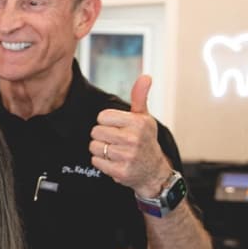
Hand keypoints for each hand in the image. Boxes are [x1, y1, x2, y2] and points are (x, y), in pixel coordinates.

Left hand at [89, 74, 170, 197]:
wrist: (153, 171)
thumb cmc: (146, 141)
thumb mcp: (144, 118)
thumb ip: (140, 97)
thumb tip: (145, 77)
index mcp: (138, 123)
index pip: (103, 116)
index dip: (106, 122)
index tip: (117, 127)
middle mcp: (133, 139)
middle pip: (96, 131)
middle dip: (102, 136)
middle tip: (115, 140)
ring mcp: (127, 156)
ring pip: (94, 146)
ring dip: (100, 149)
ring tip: (114, 150)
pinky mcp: (120, 171)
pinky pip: (96, 161)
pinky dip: (101, 162)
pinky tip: (114, 161)